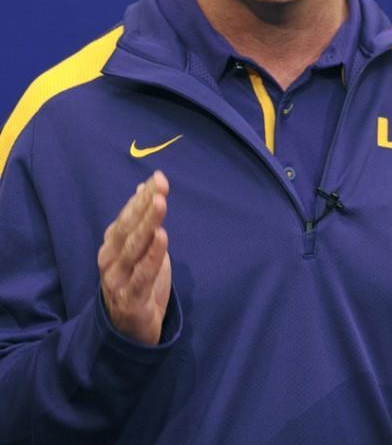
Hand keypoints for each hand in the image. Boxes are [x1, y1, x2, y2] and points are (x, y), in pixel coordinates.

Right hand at [97, 170, 170, 344]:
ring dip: (148, 223)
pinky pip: (143, 274)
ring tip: (160, 203)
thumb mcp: (139, 250)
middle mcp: (110, 260)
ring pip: (134, 247)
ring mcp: (118, 280)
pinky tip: (162, 237)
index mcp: (111, 245)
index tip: (157, 178)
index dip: (142, 197)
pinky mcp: (131, 299)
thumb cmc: (137, 284)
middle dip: (145, 204)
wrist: (129, 332)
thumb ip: (140, 222)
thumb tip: (143, 189)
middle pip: (128, 228)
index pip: (127, 215)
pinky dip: (153, 255)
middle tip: (160, 185)